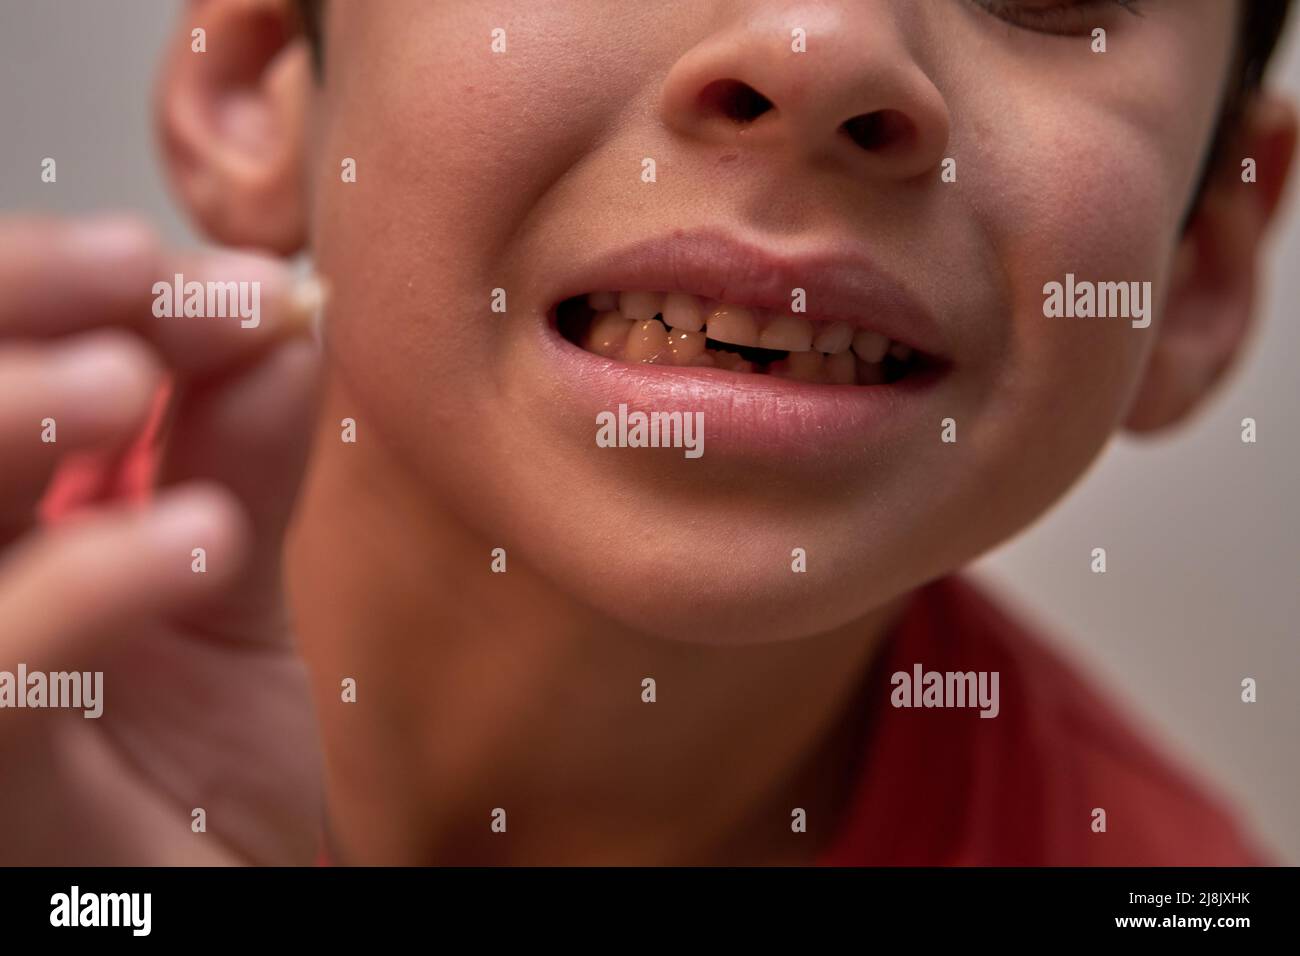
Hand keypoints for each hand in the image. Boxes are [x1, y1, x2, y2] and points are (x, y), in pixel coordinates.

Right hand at [0, 216, 324, 863]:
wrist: (223, 910)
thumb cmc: (200, 780)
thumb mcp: (221, 588)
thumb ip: (237, 454)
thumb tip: (283, 313)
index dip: (56, 283)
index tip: (221, 275)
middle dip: (12, 303)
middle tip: (147, 277)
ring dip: (1, 418)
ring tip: (129, 381)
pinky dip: (80, 581)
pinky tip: (197, 542)